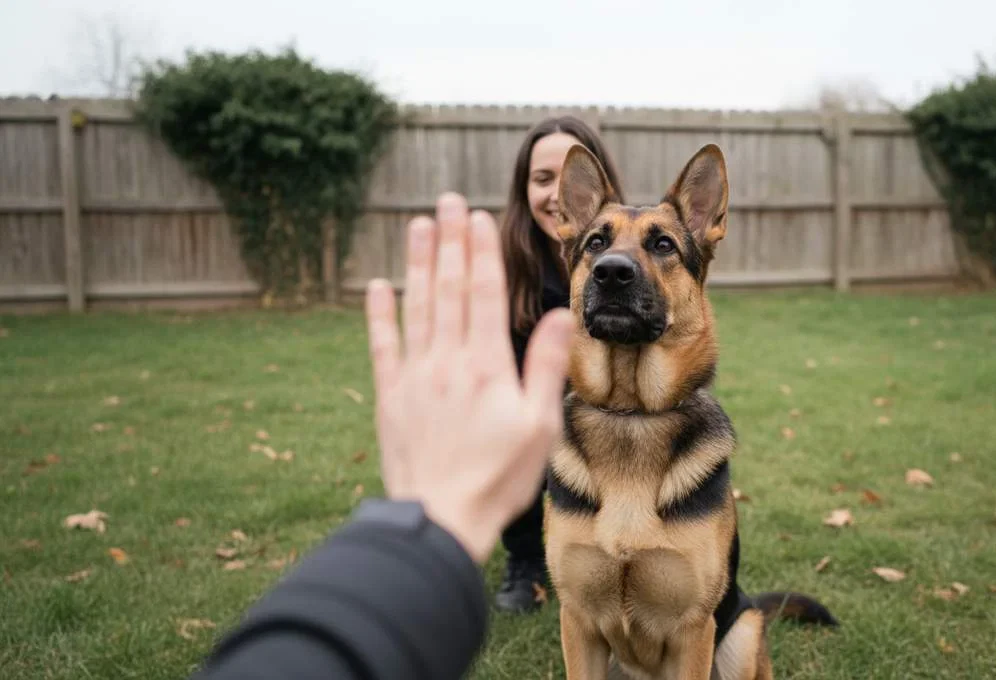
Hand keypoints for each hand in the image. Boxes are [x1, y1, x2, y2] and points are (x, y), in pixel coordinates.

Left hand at [365, 192, 573, 561]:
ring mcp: (416, 375)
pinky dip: (379, 313)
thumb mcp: (539, 426)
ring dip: (418, 263)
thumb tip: (556, 316)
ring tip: (417, 226)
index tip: (476, 217)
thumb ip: (545, 367)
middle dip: (449, 242)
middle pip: (449, 289)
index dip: (480, 252)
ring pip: (416, 306)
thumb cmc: (499, 477)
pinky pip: (383, 344)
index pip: (484, 294)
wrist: (441, 516)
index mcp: (487, 365)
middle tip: (446, 201)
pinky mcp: (391, 396)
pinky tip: (377, 285)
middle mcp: (448, 360)